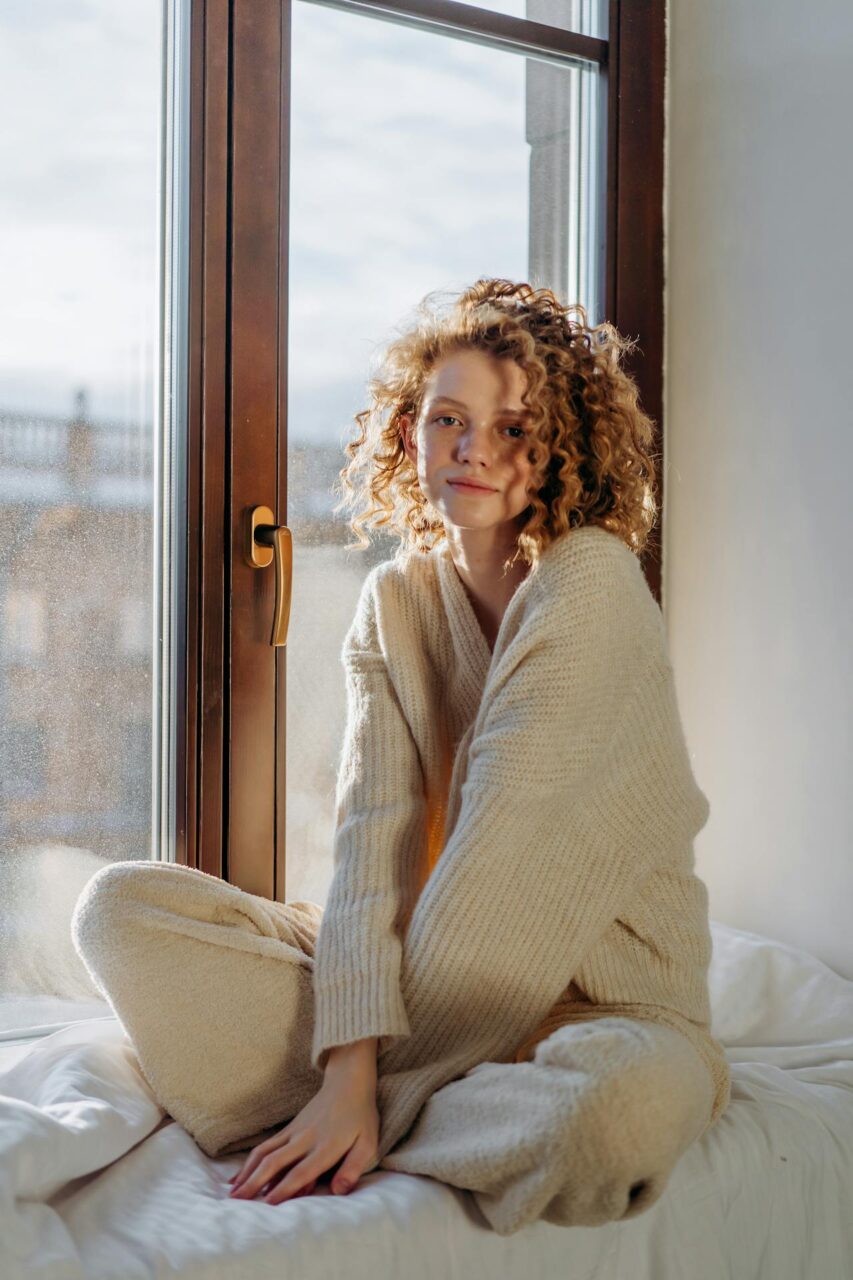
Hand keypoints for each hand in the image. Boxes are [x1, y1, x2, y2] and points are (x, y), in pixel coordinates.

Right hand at [227, 1066, 379, 1204]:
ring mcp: (294, 1132)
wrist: (348, 1082)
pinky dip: (250, 1161)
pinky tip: (240, 1175)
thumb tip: (338, 1191)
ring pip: (264, 1152)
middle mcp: (305, 1139)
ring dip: (247, 1172)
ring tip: (232, 1192)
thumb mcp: (368, 1143)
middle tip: (237, 1203)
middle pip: (275, 1163)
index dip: (283, 1190)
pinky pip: (266, 1145)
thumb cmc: (360, 1116)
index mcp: (325, 1147)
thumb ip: (353, 1168)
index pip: (301, 1172)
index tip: (267, 1206)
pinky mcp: (289, 1128)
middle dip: (255, 1183)